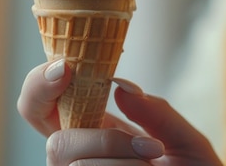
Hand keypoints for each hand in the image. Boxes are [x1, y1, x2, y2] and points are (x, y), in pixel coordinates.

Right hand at [17, 60, 222, 164]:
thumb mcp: (185, 139)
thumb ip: (157, 113)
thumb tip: (120, 88)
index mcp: (95, 129)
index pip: (44, 105)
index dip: (39, 84)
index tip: (65, 69)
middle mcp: (81, 157)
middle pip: (57, 142)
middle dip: (103, 140)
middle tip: (150, 147)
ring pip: (77, 164)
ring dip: (123, 160)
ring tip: (155, 163)